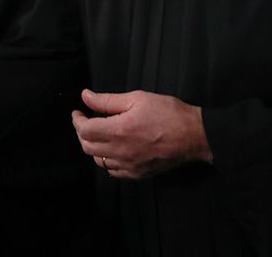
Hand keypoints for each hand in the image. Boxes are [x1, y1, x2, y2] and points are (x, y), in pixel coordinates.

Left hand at [70, 89, 211, 179]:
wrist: (194, 135)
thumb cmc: (168, 113)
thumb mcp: (137, 99)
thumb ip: (108, 100)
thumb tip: (85, 96)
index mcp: (119, 130)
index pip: (84, 130)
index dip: (77, 120)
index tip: (78, 112)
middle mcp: (121, 151)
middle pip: (87, 147)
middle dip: (81, 133)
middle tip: (86, 121)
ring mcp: (130, 165)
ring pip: (99, 161)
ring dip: (94, 148)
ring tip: (99, 134)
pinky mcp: (139, 174)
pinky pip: (114, 172)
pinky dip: (108, 161)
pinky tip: (113, 150)